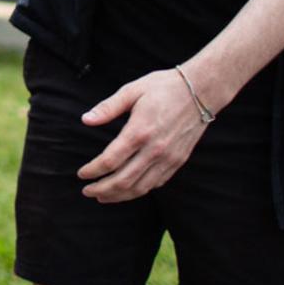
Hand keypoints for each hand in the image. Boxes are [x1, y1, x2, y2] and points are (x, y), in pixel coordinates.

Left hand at [75, 69, 212, 201]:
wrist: (201, 91)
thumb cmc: (164, 87)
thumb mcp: (132, 90)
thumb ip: (107, 108)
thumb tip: (85, 120)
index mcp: (139, 131)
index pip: (110, 160)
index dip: (93, 171)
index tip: (82, 174)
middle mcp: (154, 149)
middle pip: (123, 180)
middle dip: (102, 189)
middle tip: (87, 191)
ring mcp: (168, 158)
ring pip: (140, 187)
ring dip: (119, 196)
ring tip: (103, 197)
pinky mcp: (178, 161)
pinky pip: (157, 183)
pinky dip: (140, 190)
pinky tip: (129, 190)